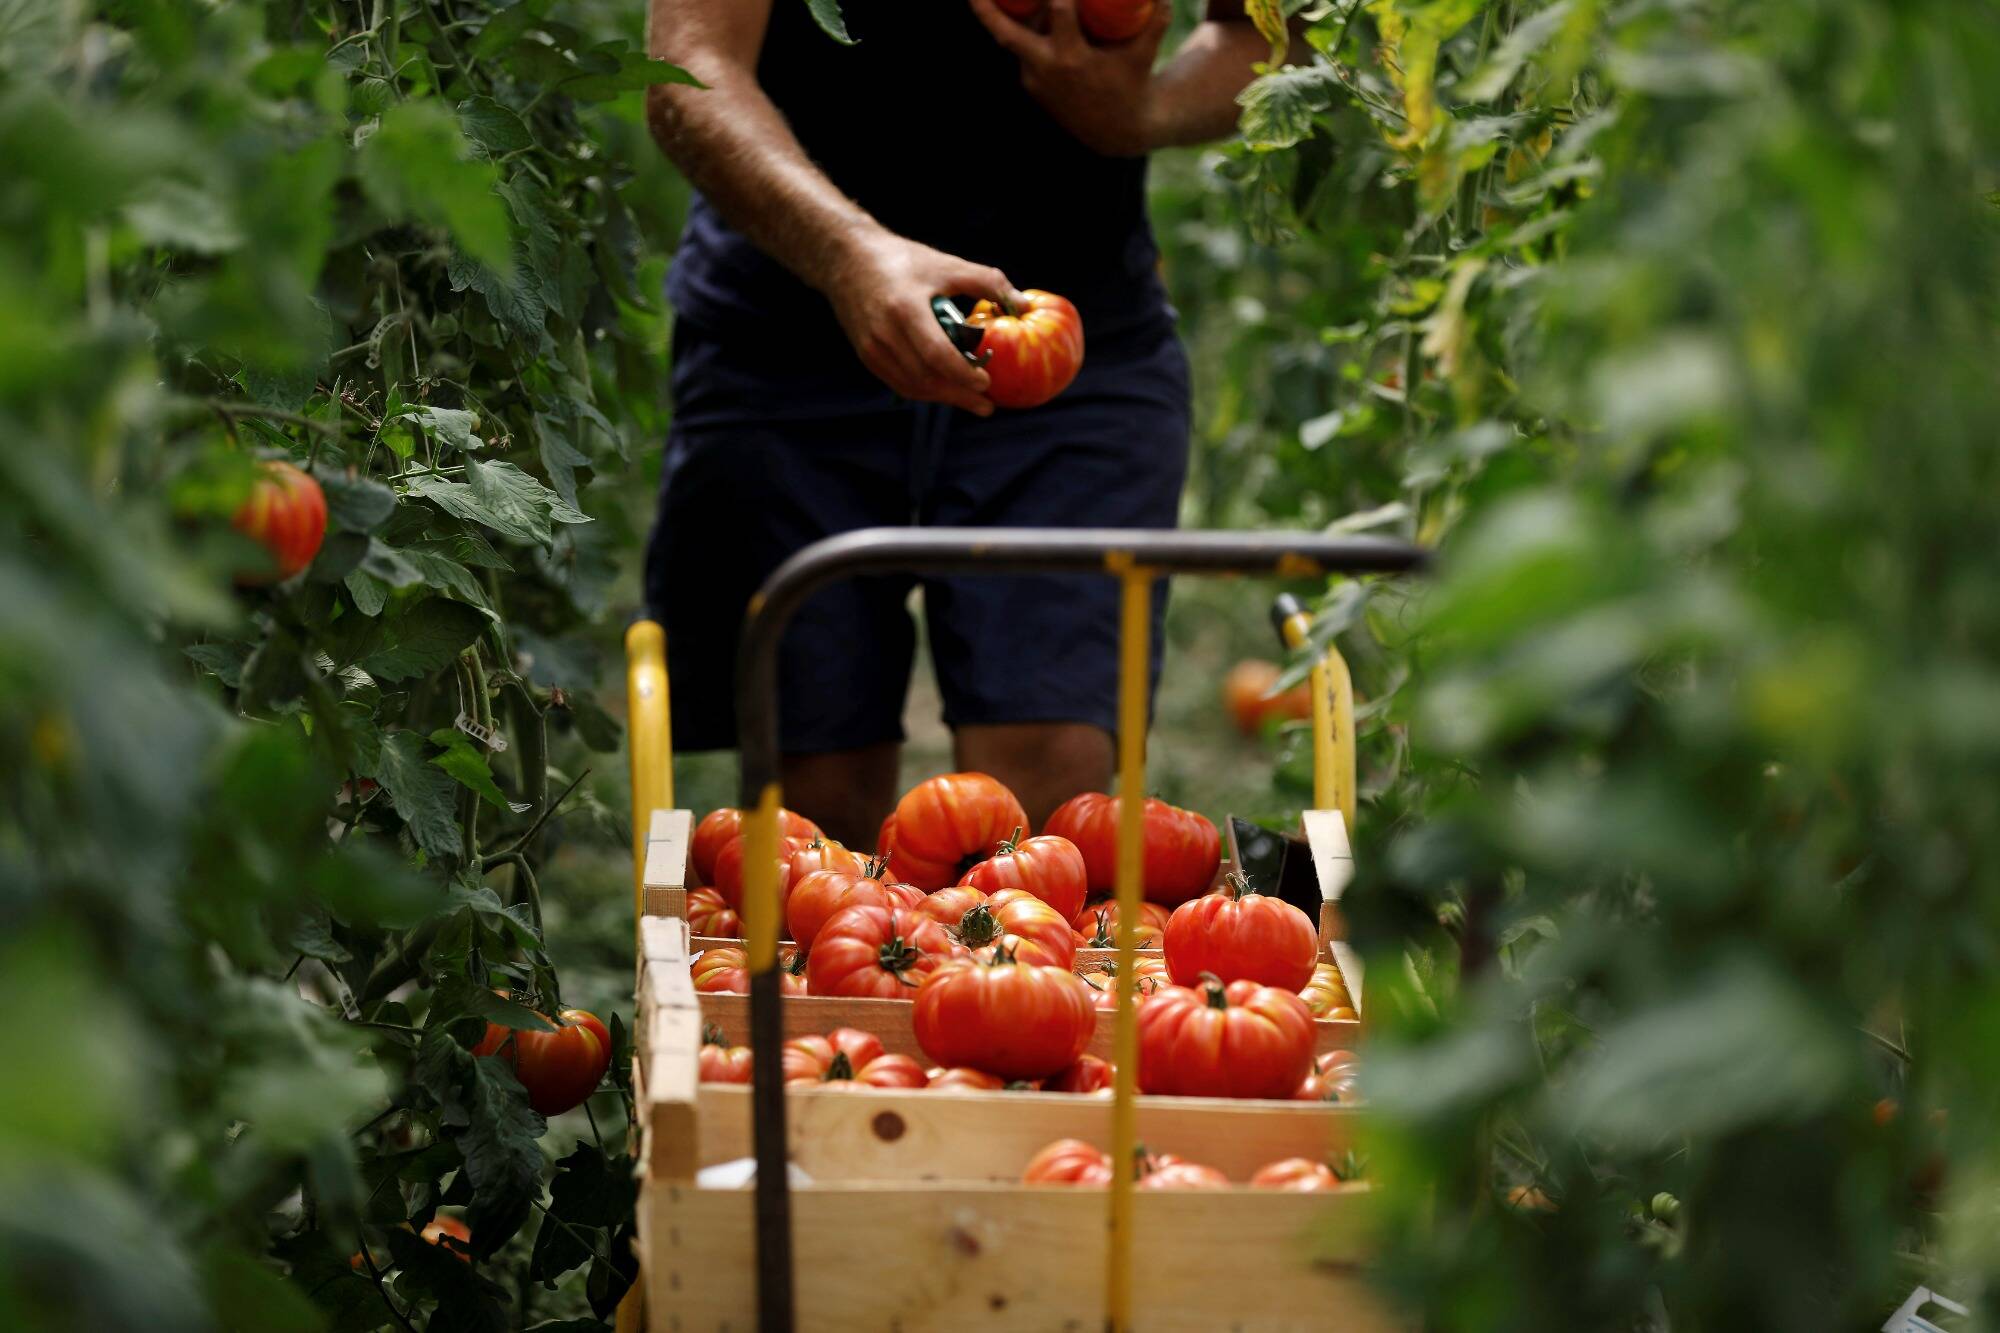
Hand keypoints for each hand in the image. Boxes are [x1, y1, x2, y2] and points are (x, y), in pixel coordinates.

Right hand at [819, 230, 1017, 416]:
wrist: (847, 258)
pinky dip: (924, 391)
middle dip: (959, 395)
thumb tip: (1022, 304)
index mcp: (905, 308)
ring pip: (911, 386)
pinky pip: (898, 383)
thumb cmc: (902, 259)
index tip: (986, 383)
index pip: (936, 354)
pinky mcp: (866, 355)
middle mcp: (884, 333)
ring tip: (971, 401)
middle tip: (987, 405)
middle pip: (925, 377)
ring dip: (943, 398)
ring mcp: (872, 347)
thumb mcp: (946, 264)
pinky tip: (945, 391)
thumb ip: (987, 283)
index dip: (962, 373)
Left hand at [968, 0, 1172, 157]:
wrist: (1115, 132)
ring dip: (1018, 13)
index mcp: (1071, 59)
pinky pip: (1024, 50)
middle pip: (1005, 32)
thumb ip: (1157, 19)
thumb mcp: (1144, 53)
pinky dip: (1028, 30)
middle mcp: (1045, 69)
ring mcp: (1034, 78)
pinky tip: (1032, 11)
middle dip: (986, 9)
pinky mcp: (1030, 84)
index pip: (1059, 10)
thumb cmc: (1132, 84)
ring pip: (1016, 37)